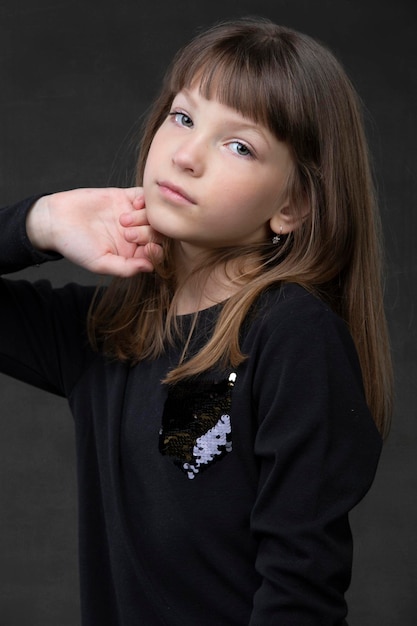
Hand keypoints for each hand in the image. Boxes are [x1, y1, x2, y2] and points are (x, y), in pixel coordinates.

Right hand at [27, 188, 162, 275]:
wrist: (55, 220)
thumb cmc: (75, 246)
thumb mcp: (100, 263)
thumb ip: (126, 268)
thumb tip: (151, 268)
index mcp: (131, 254)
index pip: (157, 254)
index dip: (158, 251)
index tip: (147, 248)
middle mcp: (135, 236)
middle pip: (159, 234)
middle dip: (149, 234)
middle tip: (127, 234)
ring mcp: (131, 216)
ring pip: (154, 216)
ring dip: (145, 217)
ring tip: (123, 219)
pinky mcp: (124, 198)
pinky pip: (144, 196)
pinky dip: (145, 198)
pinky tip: (133, 203)